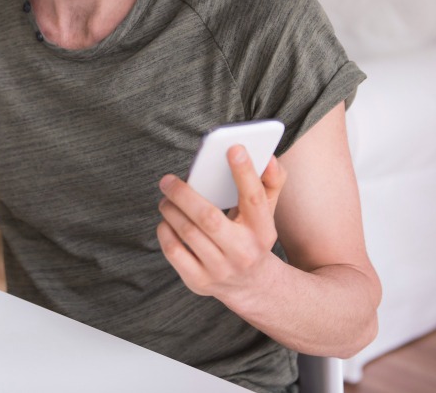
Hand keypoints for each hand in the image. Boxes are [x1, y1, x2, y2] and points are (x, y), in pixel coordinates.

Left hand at [157, 145, 286, 297]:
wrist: (251, 286)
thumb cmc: (253, 237)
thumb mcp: (267, 214)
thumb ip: (270, 183)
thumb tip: (269, 158)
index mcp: (262, 230)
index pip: (254, 198)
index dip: (244, 172)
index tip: (233, 148)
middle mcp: (243, 252)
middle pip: (209, 218)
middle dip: (184, 194)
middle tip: (168, 180)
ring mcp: (220, 270)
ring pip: (187, 233)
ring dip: (171, 209)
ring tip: (166, 198)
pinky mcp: (198, 281)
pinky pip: (173, 251)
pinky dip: (165, 230)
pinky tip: (167, 220)